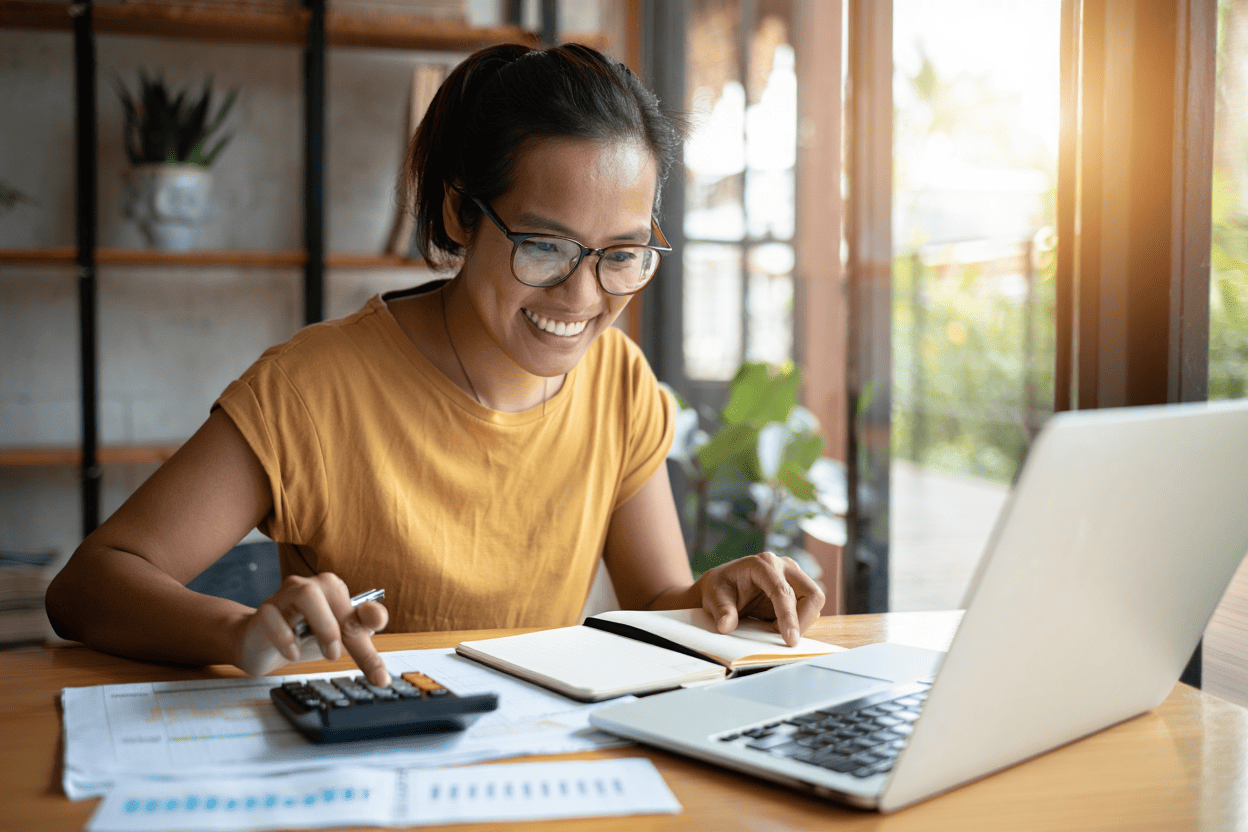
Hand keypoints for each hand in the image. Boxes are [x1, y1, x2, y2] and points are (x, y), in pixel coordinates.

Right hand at [233, 573, 390, 685]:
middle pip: (337, 599)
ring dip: (322, 626)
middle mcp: (312, 586)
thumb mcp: (336, 639)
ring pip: (307, 595)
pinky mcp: (264, 610)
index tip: (381, 658)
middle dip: (348, 631)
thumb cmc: (301, 637)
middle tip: (349, 658)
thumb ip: (358, 629)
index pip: (360, 606)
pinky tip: (292, 654)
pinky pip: (274, 617)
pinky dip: (286, 638)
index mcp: (334, 590)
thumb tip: (378, 619)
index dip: (374, 625)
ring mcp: (286, 595)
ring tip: (328, 652)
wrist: (260, 645)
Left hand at [698, 552, 824, 645]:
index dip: (788, 616)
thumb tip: (726, 626)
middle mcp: (783, 566)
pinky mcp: (797, 589)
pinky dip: (799, 621)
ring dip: (801, 622)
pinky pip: (809, 609)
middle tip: (787, 639)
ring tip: (772, 628)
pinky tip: (776, 625)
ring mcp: (793, 576)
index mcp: (761, 564)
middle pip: (812, 593)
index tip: (790, 639)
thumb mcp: (713, 598)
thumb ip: (721, 611)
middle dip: (804, 620)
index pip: (782, 590)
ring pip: (814, 602)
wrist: (722, 588)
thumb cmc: (718, 589)